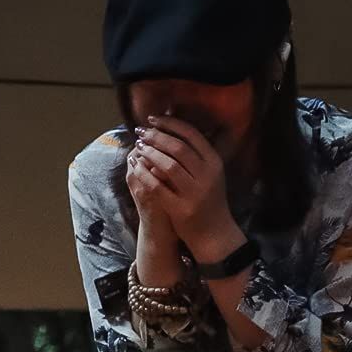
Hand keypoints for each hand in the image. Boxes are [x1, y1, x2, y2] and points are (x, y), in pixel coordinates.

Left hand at [127, 116, 242, 262]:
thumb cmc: (209, 200)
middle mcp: (207, 176)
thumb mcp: (211, 174)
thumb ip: (197, 154)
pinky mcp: (181, 208)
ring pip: (168, 165)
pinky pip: (157, 187)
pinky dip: (144, 174)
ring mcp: (195, 193)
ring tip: (138, 147)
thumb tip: (172, 128)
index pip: (192, 135)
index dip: (170, 123)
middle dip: (156, 137)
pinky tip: (136, 167)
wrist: (214, 233)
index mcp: (215, 163)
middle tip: (141, 132)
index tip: (153, 119)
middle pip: (178, 147)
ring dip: (150, 153)